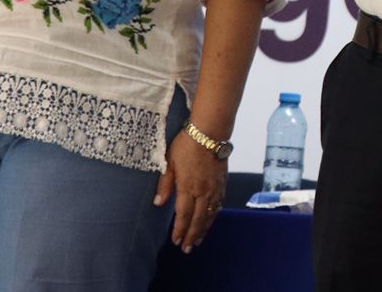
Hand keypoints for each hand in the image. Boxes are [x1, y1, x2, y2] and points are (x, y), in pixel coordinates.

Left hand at [154, 130, 226, 253]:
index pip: (184, 215)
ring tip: (198, 241)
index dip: (180, 230)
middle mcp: (203, 191)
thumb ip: (165, 184)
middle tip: (187, 249)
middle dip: (192, 235)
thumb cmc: (186, 145)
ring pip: (210, 214)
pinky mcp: (222, 183)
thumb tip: (158, 203)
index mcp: (188, 187)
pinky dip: (214, 216)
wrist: (210, 132)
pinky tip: (210, 220)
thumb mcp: (169, 162)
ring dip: (204, 229)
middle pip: (198, 219)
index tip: (176, 241)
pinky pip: (219, 204)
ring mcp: (215, 188)